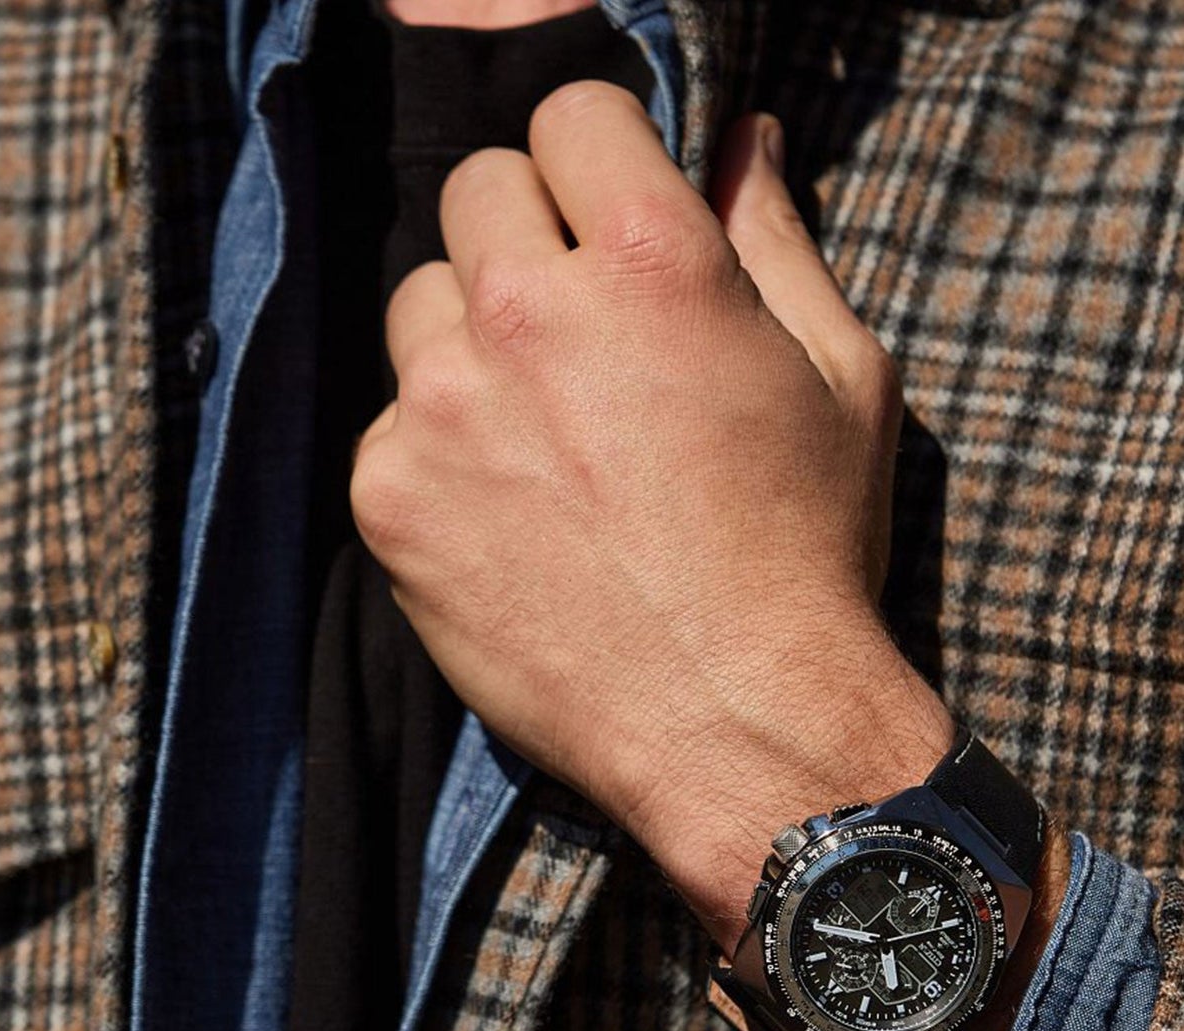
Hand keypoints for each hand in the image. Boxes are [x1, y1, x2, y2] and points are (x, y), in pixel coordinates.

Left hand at [354, 82, 951, 947]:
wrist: (732, 722)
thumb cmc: (802, 554)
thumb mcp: (837, 378)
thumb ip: (773, 238)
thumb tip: (740, 139)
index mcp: (649, 260)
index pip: (567, 113)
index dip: (593, 159)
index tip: (603, 212)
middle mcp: (527, 314)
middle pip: (474, 193)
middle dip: (524, 237)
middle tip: (571, 326)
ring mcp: (442, 408)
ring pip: (419, 305)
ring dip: (468, 341)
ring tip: (536, 431)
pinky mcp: (389, 497)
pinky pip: (388, 424)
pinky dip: (432, 449)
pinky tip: (500, 511)